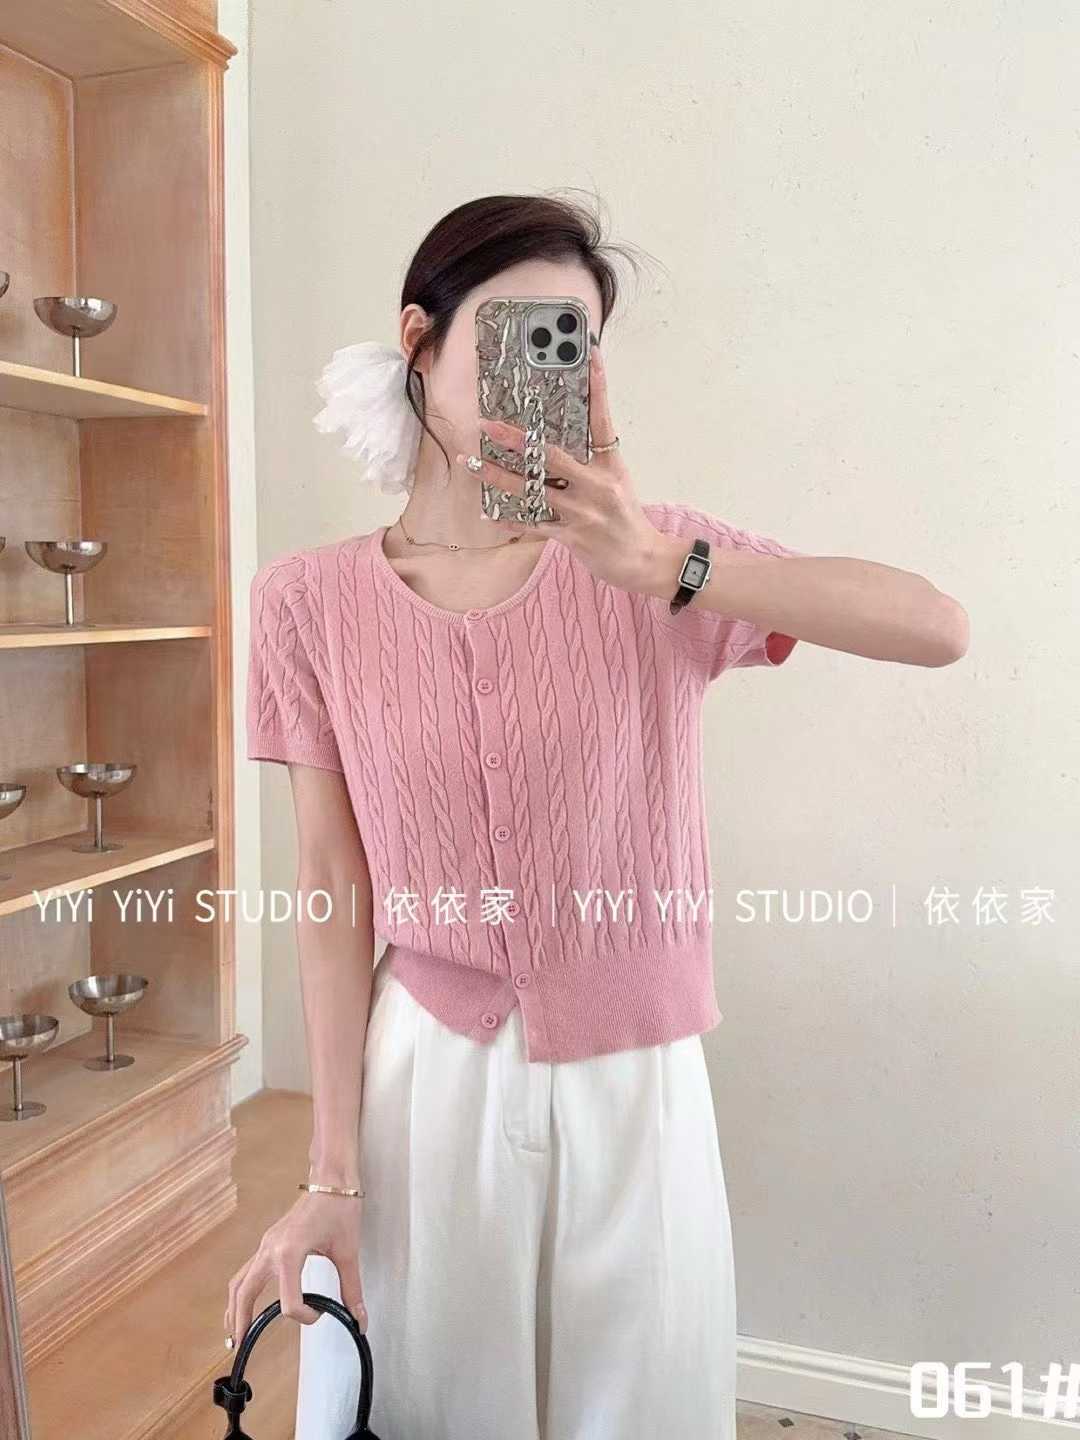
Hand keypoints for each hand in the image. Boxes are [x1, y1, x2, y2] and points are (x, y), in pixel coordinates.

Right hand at [224, 1190, 366, 1345]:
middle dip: (240, 1319)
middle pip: (245, 1291)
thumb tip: (359, 1320)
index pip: (289, 1302)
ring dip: (235, 1305)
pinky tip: (246, 1300)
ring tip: (235, 1329)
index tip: (320, 1313)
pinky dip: (242, 1289)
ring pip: (240, 1280)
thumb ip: (352, 1290)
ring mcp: (266, 1244)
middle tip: (239, 1345)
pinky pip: (247, 1269)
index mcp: (289, 1252)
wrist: (332, 1178)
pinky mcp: (269, 1241)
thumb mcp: (348, 1252)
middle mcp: (271, 1249)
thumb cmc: (340, 1209)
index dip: (305, 1316)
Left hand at [456, 343, 672, 596]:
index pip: (603, 420)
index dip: (598, 388)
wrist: (643, 560)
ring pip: (533, 490)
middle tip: (487, 424)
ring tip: (472, 464)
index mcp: (610, 466)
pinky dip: (512, 521)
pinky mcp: (573, 536)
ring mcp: (583, 512)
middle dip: (515, 439)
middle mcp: (597, 485)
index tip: (590, 356)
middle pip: (551, 456)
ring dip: (498, 477)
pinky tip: (490, 515)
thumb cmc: (627, 517)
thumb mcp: (617, 480)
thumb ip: (592, 460)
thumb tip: (557, 442)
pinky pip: (535, 525)